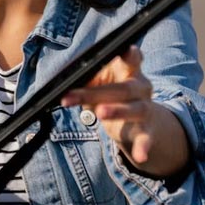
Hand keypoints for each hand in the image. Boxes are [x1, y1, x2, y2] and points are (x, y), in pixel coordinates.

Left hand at [61, 45, 159, 166]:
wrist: (137, 119)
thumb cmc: (110, 93)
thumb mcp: (97, 84)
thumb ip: (83, 80)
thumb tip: (57, 80)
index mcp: (128, 71)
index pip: (132, 58)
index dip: (129, 54)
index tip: (125, 48)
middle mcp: (140, 87)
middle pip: (124, 87)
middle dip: (97, 91)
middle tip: (74, 95)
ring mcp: (145, 108)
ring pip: (135, 109)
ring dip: (117, 111)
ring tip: (100, 113)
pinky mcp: (147, 129)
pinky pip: (146, 138)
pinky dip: (143, 147)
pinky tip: (141, 157)